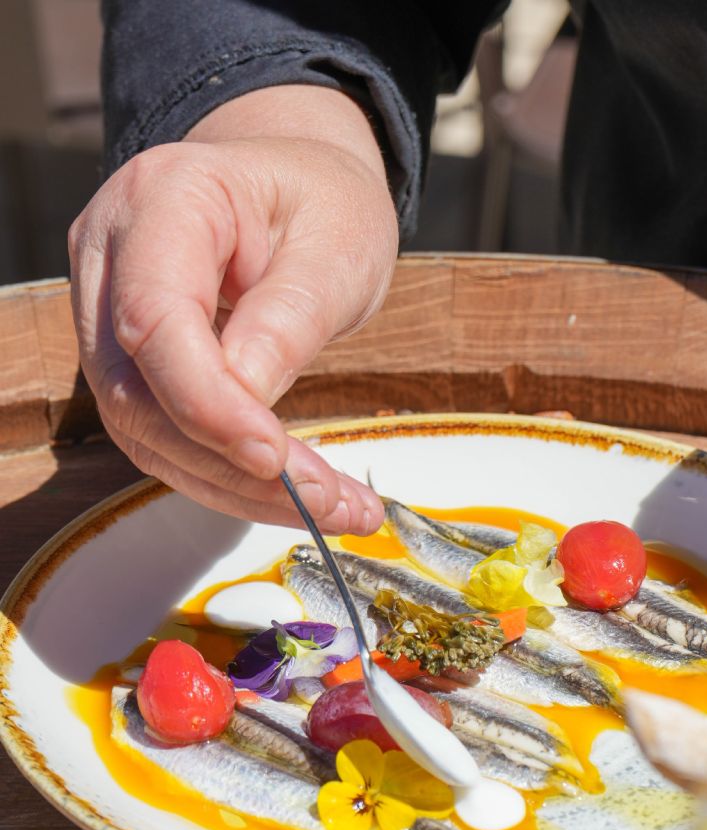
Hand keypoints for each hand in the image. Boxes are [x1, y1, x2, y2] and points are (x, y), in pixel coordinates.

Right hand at [69, 86, 396, 532]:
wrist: (300, 185)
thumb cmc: (324, 202)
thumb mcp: (337, 245)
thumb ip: (290, 317)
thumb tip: (248, 400)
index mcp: (163, 200)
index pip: (154, 319)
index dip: (206, 403)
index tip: (275, 458)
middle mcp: (113, 256)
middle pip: (136, 389)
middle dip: (232, 465)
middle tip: (331, 504)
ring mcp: (110, 310)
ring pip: (145, 428)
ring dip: (237, 486)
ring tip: (337, 510)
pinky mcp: (132, 358)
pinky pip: (164, 434)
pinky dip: (230, 476)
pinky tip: (299, 494)